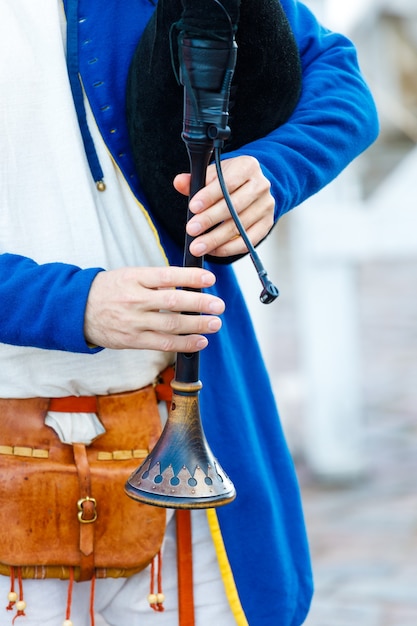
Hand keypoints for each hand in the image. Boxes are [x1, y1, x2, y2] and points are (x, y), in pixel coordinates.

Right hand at [84, 266, 224, 351]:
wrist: (78, 310)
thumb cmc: (111, 290)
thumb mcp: (130, 275)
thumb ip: (157, 280)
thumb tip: (189, 284)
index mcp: (135, 278)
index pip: (167, 276)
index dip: (190, 278)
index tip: (210, 279)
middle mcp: (135, 299)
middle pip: (173, 302)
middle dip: (199, 304)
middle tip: (219, 305)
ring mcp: (134, 322)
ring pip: (171, 325)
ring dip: (197, 326)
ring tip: (215, 324)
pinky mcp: (133, 340)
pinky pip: (163, 344)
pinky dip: (184, 344)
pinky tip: (200, 341)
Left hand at [173, 155, 273, 257]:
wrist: (252, 185)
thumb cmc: (229, 179)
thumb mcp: (213, 174)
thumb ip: (195, 179)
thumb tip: (179, 182)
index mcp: (247, 167)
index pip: (228, 182)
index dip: (209, 196)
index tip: (193, 207)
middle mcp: (261, 186)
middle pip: (234, 206)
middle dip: (210, 220)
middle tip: (191, 230)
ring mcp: (266, 206)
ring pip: (240, 226)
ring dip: (216, 239)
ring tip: (198, 246)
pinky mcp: (266, 224)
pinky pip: (248, 241)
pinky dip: (229, 248)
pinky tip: (213, 250)